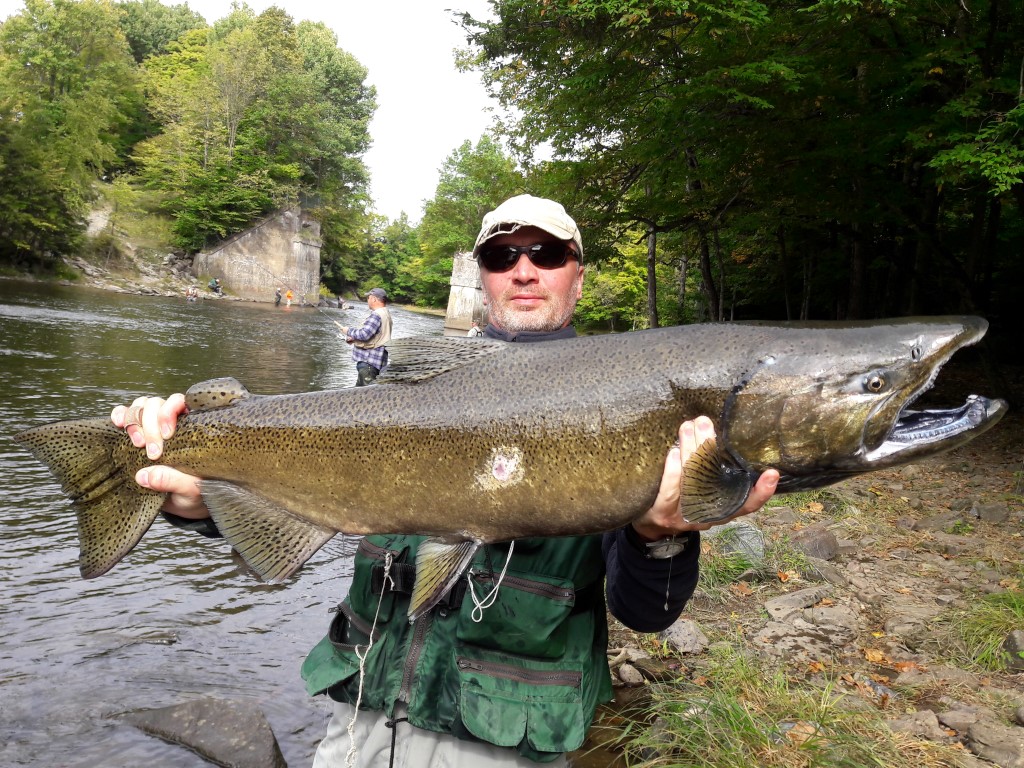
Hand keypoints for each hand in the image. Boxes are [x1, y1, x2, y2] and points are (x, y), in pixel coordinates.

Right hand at [111, 394, 208, 519]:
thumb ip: (174, 481)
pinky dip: (120, 414)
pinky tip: (118, 424)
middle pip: (157, 404)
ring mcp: (152, 426)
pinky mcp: (136, 433)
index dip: (169, 413)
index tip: (166, 436)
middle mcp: (172, 421)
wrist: (182, 503)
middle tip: (152, 454)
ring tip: (137, 444)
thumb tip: (146, 475)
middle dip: (150, 426)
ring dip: (135, 422)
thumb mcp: (190, 491)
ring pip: (141, 406)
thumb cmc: (193, 493)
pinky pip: (125, 414)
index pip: (181, 402)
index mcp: (192, 428)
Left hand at [632, 416, 778, 540]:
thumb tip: (713, 428)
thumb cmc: (682, 498)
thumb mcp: (703, 488)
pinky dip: (673, 470)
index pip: (748, 504)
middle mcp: (708, 514)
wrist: (651, 525)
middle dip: (710, 450)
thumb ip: (713, 468)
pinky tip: (673, 452)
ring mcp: (685, 516)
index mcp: (723, 508)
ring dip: (690, 452)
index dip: (762, 492)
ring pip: (692, 484)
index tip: (773, 473)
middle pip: (716, 485)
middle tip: (706, 422)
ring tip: (687, 427)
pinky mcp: (663, 515)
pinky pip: (670, 492)